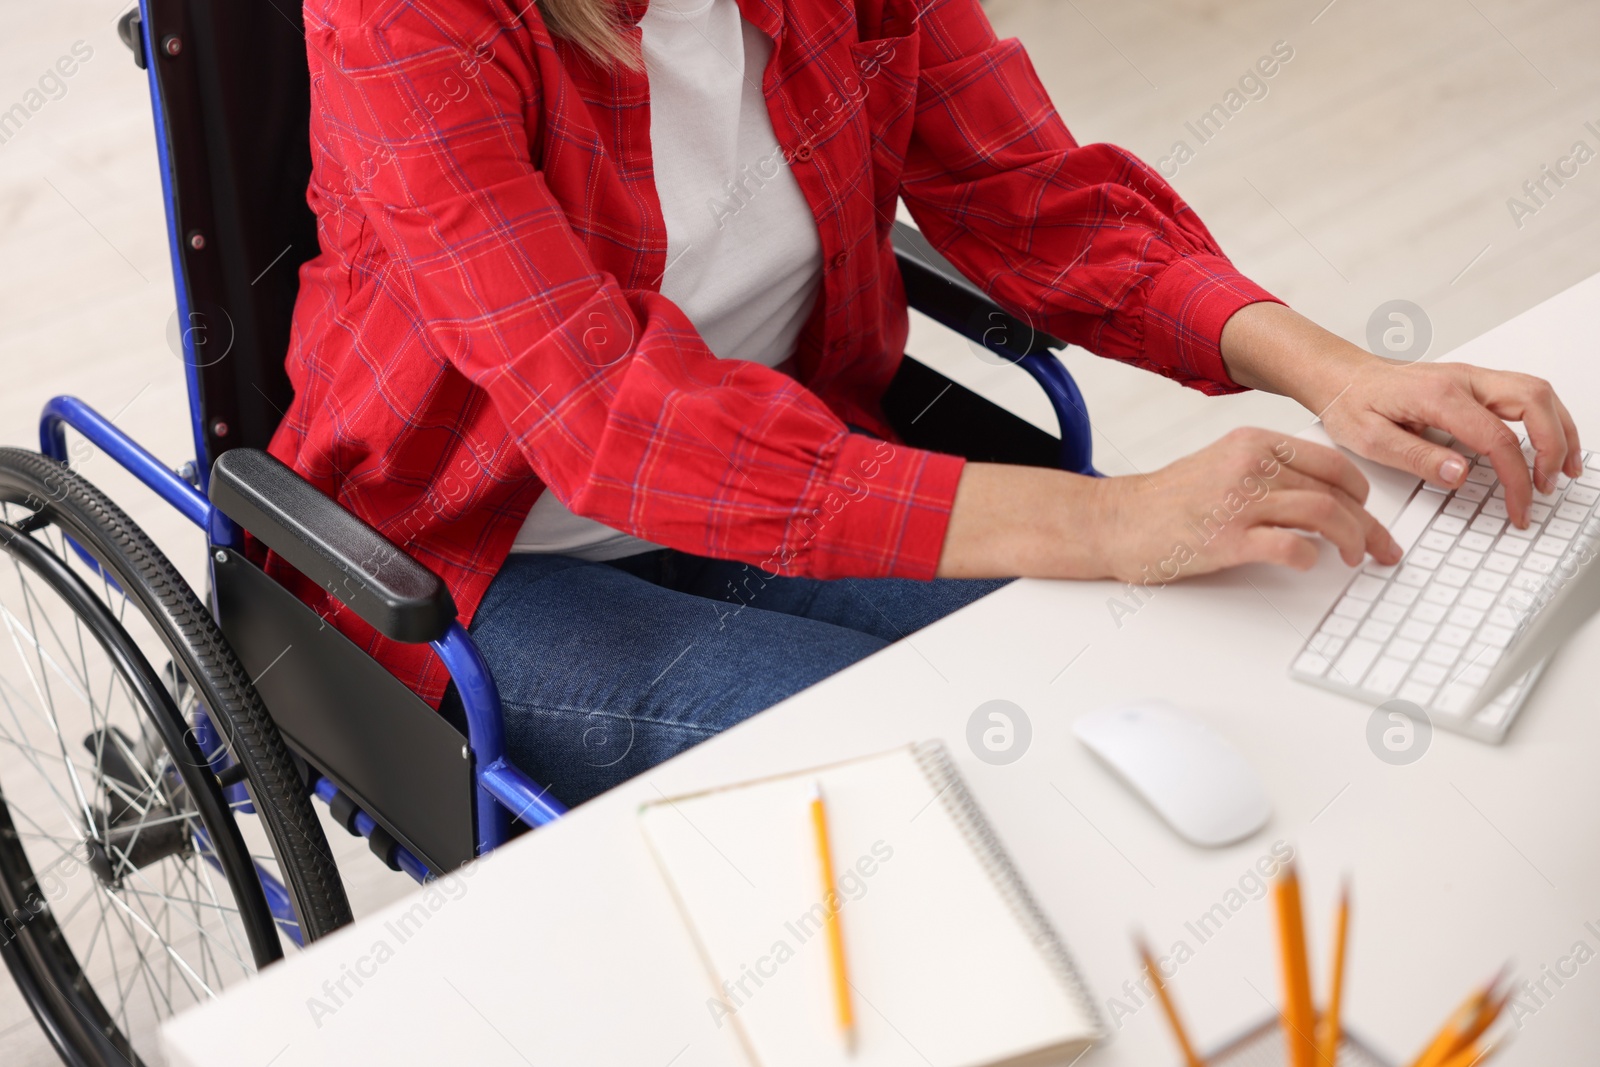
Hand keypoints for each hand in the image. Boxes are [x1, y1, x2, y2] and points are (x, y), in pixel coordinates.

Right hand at [1092, 428, 1399, 581]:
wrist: (1115, 520)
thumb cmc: (1166, 500)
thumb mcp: (1222, 464)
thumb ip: (1268, 471)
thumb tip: (1319, 497)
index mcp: (1253, 443)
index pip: (1331, 463)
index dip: (1362, 493)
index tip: (1369, 515)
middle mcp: (1250, 466)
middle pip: (1335, 491)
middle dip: (1369, 524)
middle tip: (1381, 548)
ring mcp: (1238, 502)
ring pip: (1324, 513)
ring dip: (1352, 540)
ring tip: (1355, 559)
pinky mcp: (1226, 539)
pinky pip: (1289, 545)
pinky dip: (1309, 557)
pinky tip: (1309, 563)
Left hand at [1220, 302, 1581, 526]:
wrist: (1340, 377)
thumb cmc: (1350, 403)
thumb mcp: (1369, 439)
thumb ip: (1416, 457)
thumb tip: (1459, 475)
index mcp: (1439, 396)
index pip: (1498, 438)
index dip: (1517, 477)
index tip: (1519, 506)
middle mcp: (1463, 380)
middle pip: (1534, 402)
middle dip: (1554, 447)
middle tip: (1545, 487)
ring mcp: (1472, 378)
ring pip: (1537, 392)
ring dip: (1560, 429)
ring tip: (1563, 469)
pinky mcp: (1473, 384)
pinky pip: (1525, 394)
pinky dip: (1546, 418)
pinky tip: (1549, 442)